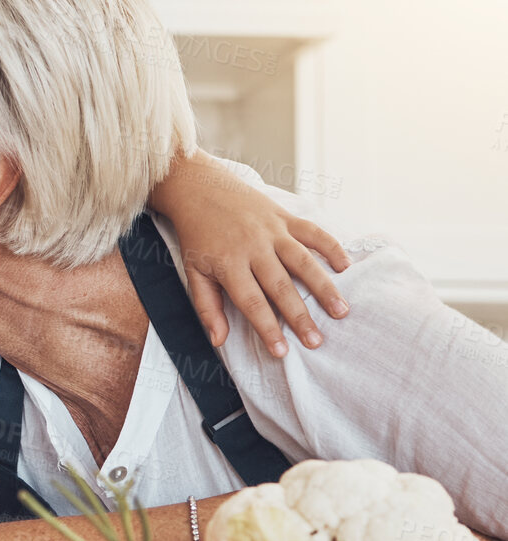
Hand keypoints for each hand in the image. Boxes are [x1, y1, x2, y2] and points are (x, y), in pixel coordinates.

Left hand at [155, 154, 351, 355]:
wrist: (199, 189)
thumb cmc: (197, 237)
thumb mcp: (194, 272)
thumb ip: (207, 306)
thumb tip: (218, 340)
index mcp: (228, 264)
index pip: (251, 302)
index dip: (267, 328)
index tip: (282, 351)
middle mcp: (253, 248)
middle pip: (280, 287)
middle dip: (300, 317)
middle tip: (317, 341)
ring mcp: (271, 230)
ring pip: (302, 261)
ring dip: (323, 287)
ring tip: (341, 310)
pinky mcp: (284, 216)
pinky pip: (312, 231)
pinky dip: (331, 247)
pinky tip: (345, 267)